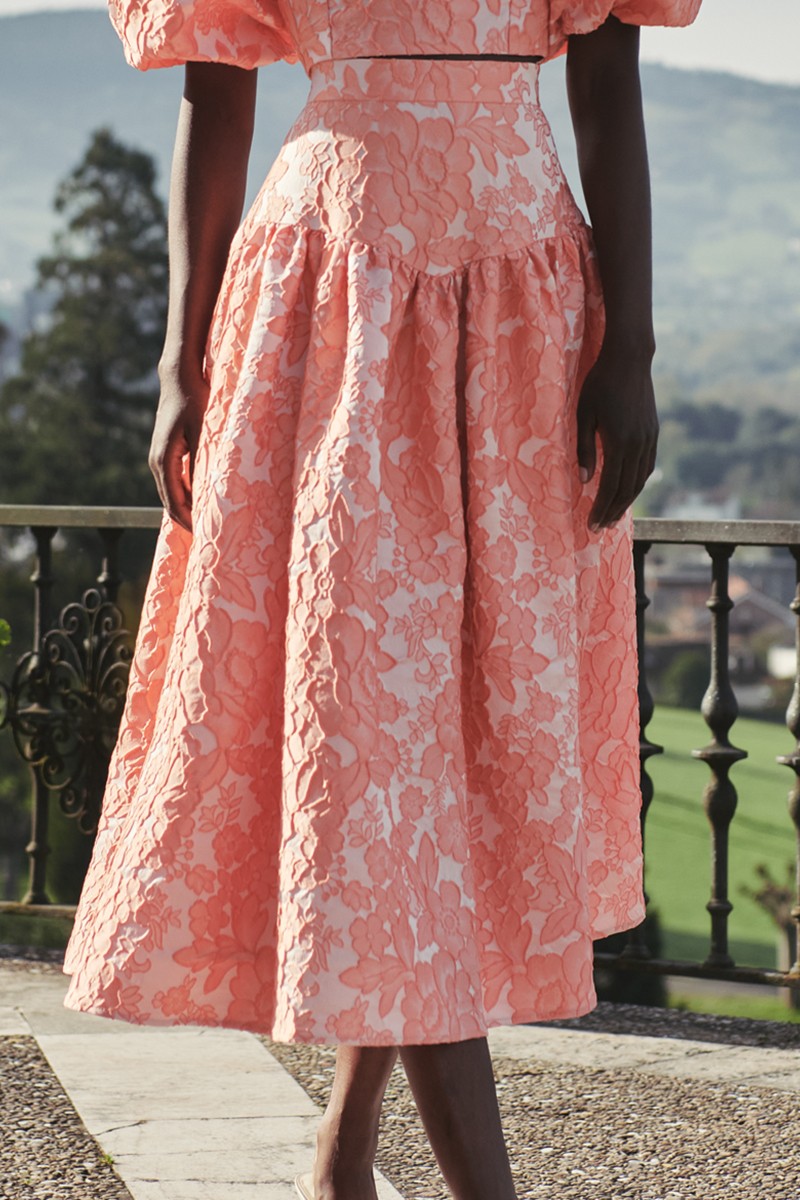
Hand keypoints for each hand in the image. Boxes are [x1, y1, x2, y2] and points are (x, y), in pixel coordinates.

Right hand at [149, 366, 208, 532]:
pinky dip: (185, 495)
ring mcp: (158, 458)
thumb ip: (201, 461)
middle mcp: (157, 462)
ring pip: (171, 493)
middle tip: (207, 538)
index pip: (174, 502)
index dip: (189, 521)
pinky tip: (200, 502)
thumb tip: (204, 492)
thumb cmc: (194, 401)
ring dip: (186, 509)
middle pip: (170, 502)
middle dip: (187, 520)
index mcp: (164, 460)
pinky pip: (174, 482)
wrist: (179, 380)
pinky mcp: (165, 453)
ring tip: (206, 524)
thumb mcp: (203, 432)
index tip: (205, 535)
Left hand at [576, 345, 657, 531]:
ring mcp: (649, 439)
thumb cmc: (599, 384)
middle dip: (613, 512)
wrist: (630, 359)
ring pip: (640, 480)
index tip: (591, 525)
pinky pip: (647, 467)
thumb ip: (584, 450)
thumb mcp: (584, 415)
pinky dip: (637, 484)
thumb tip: (583, 481)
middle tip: (599, 528)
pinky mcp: (654, 433)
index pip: (610, 486)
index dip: (601, 508)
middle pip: (627, 489)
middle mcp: (639, 445)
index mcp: (619, 442)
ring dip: (626, 501)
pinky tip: (627, 491)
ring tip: (613, 517)